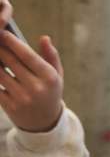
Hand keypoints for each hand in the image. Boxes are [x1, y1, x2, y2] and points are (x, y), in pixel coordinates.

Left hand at [0, 0, 65, 133]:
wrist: (44, 123)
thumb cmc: (50, 92)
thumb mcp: (57, 75)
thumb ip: (51, 56)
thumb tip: (44, 38)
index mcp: (50, 77)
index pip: (27, 55)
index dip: (13, 42)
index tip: (3, 33)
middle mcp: (36, 88)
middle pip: (11, 62)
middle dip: (0, 49)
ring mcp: (22, 98)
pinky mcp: (9, 106)